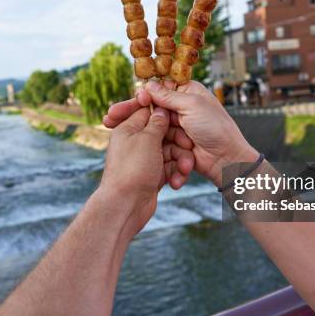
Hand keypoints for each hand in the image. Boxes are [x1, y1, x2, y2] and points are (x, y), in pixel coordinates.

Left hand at [100, 106, 193, 234]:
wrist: (126, 205)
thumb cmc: (133, 170)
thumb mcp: (147, 139)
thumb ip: (156, 123)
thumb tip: (161, 110)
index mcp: (128, 129)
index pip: (147, 112)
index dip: (164, 112)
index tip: (179, 113)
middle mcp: (135, 142)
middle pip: (163, 133)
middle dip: (178, 140)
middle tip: (187, 146)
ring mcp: (144, 159)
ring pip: (169, 151)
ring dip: (180, 160)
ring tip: (185, 169)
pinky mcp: (152, 174)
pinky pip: (169, 167)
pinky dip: (175, 173)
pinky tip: (177, 182)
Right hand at [105, 80, 257, 185]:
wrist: (227, 159)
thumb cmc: (216, 128)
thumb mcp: (192, 105)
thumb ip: (168, 96)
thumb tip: (148, 86)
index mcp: (187, 92)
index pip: (157, 90)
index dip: (138, 97)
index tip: (120, 105)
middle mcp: (181, 108)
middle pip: (151, 110)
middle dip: (131, 115)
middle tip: (109, 119)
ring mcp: (178, 127)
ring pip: (152, 128)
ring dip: (140, 133)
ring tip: (117, 133)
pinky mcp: (177, 145)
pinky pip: (160, 144)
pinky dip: (151, 147)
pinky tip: (136, 150)